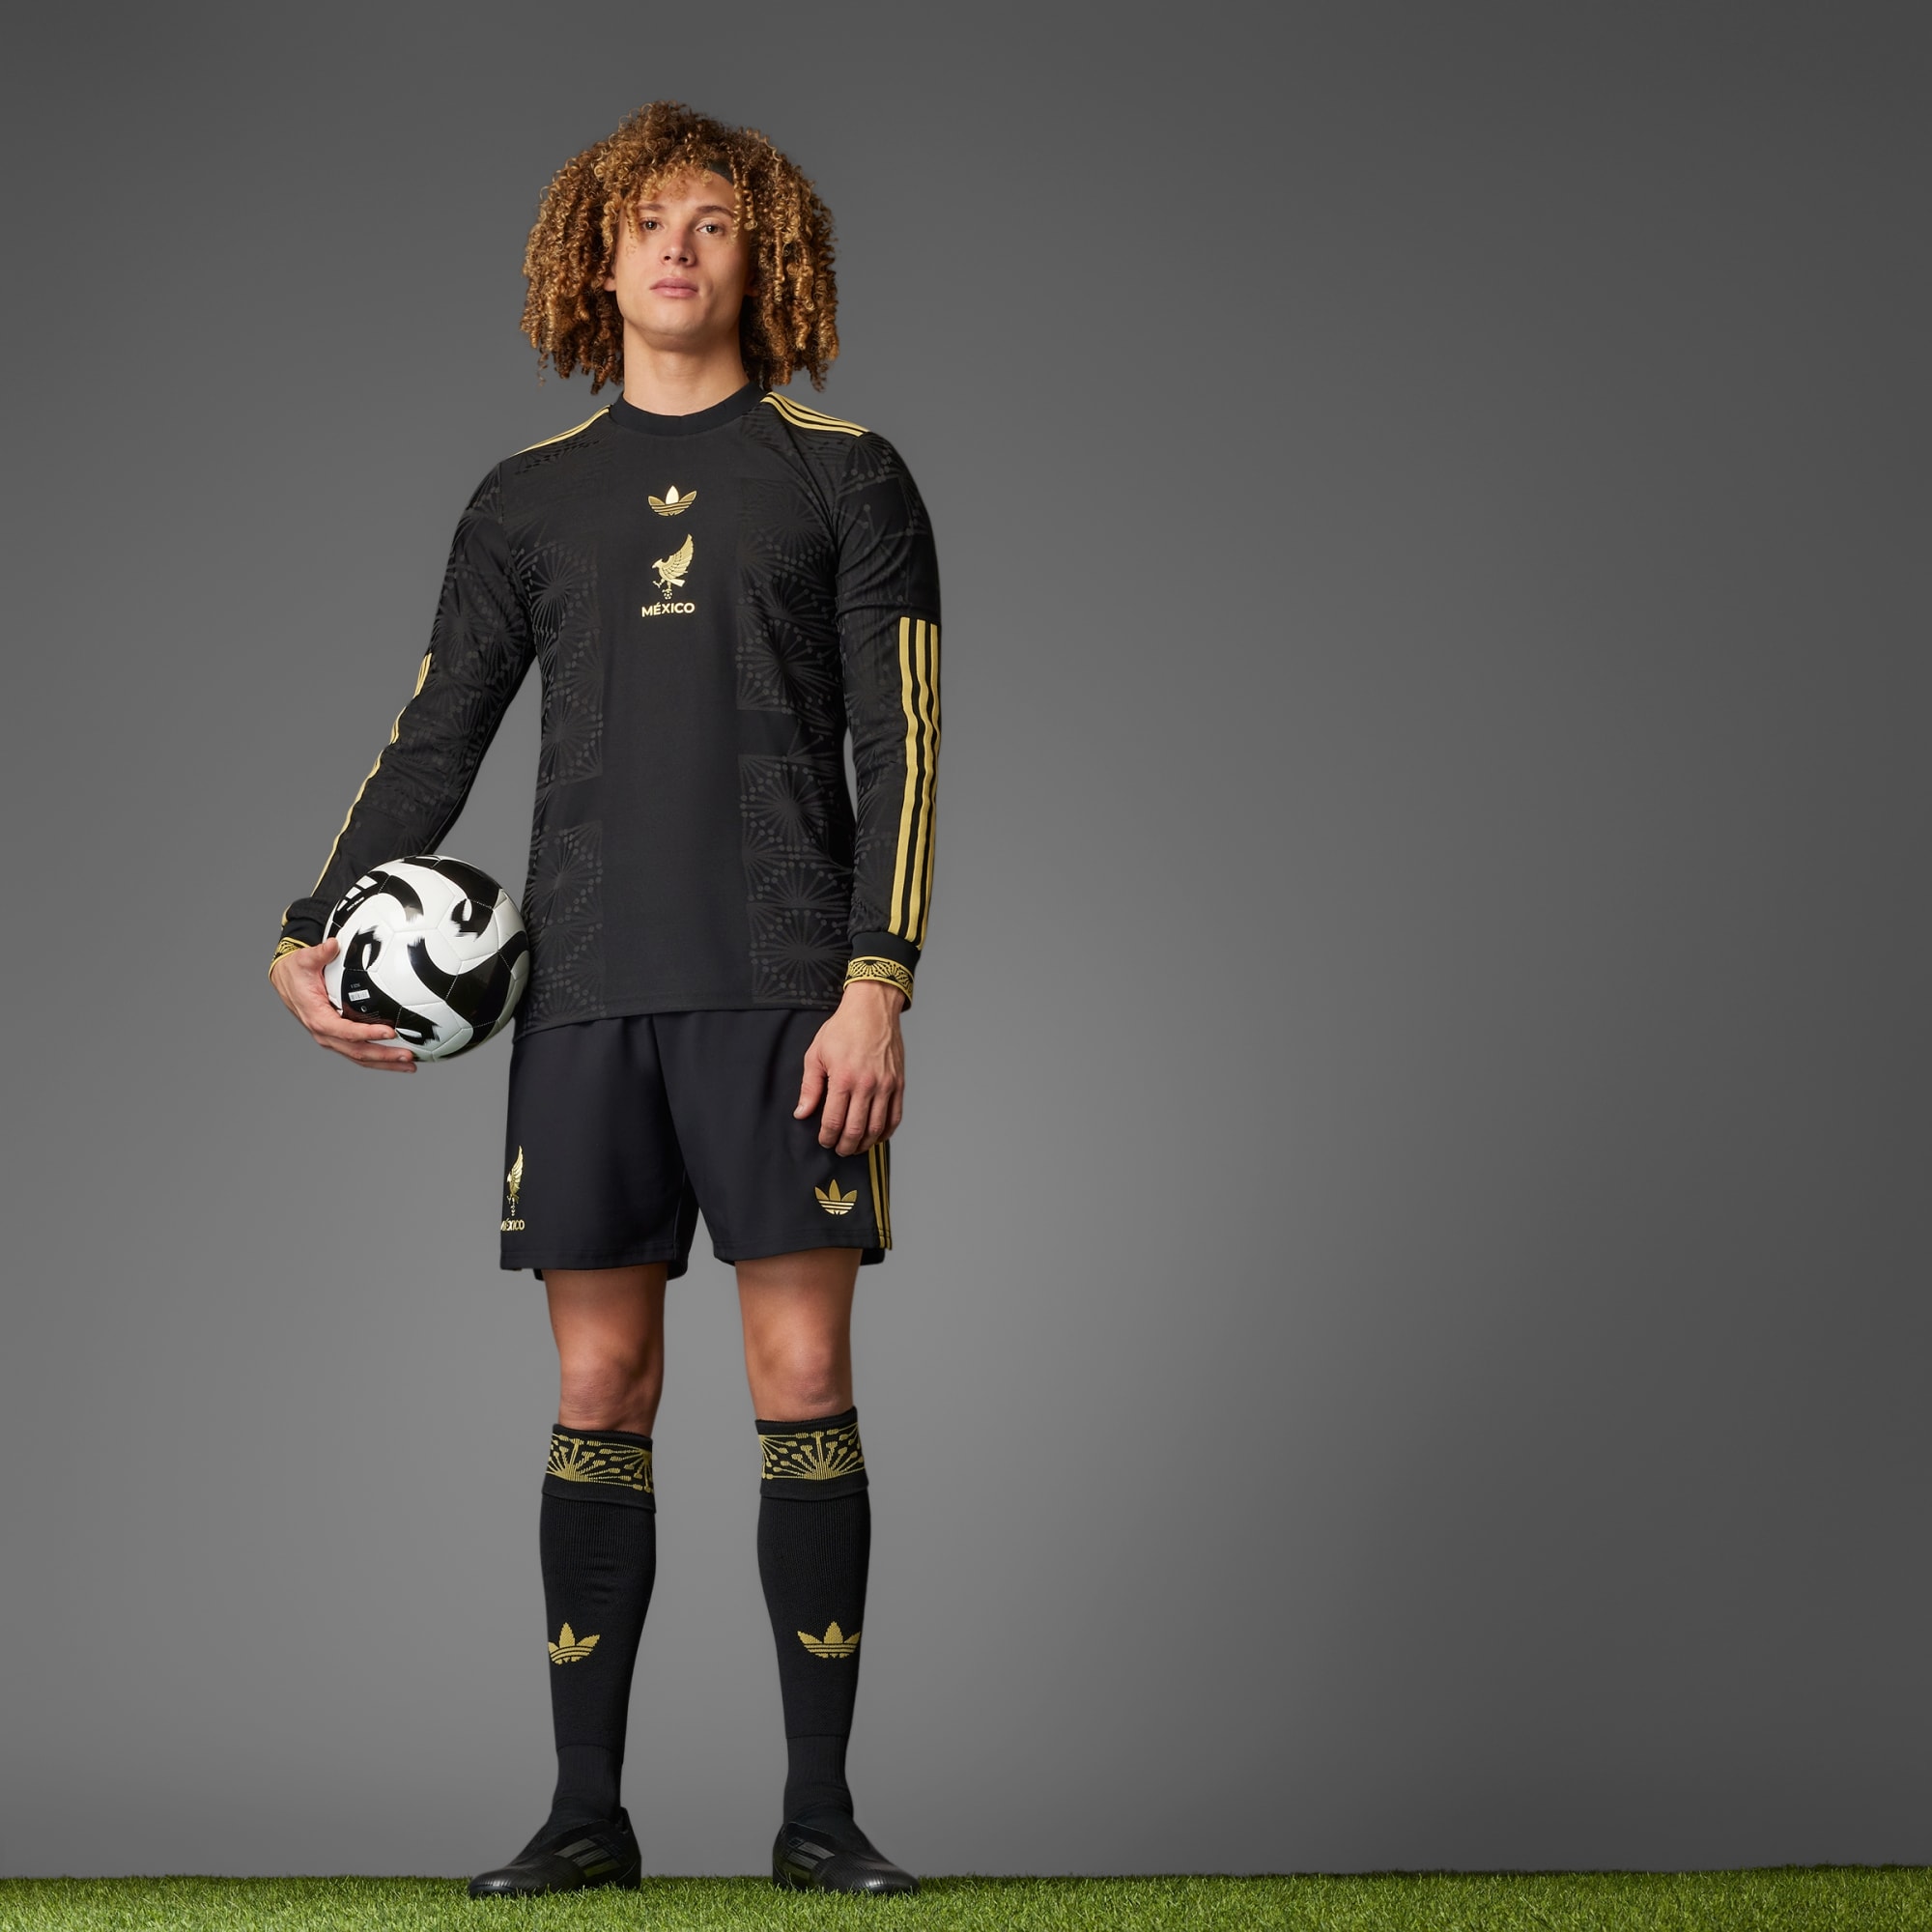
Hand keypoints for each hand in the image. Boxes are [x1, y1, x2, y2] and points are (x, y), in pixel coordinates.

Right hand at [269, 938, 416, 1071]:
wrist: (286, 980)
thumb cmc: (297, 971)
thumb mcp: (304, 960)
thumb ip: (319, 953)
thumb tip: (333, 944)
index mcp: (317, 1017)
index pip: (344, 1031)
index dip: (367, 1034)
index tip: (390, 1031)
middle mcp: (325, 1033)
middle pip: (357, 1051)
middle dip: (383, 1056)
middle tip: (408, 1056)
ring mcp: (332, 1038)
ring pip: (360, 1056)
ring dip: (385, 1062)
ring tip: (410, 1064)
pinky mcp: (339, 1037)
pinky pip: (360, 1050)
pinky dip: (379, 1057)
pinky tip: (399, 1057)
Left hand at [795, 981, 904, 1153]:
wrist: (872, 1009)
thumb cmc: (843, 1029)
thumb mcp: (816, 1054)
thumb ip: (810, 1087)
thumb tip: (802, 1112)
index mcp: (843, 1079)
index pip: (833, 1121)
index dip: (827, 1137)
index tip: (824, 1141)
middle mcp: (867, 1085)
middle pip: (856, 1130)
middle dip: (845, 1146)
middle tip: (839, 1149)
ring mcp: (886, 1086)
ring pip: (876, 1128)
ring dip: (865, 1143)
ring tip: (856, 1147)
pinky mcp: (899, 1084)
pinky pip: (895, 1117)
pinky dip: (886, 1132)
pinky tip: (877, 1136)